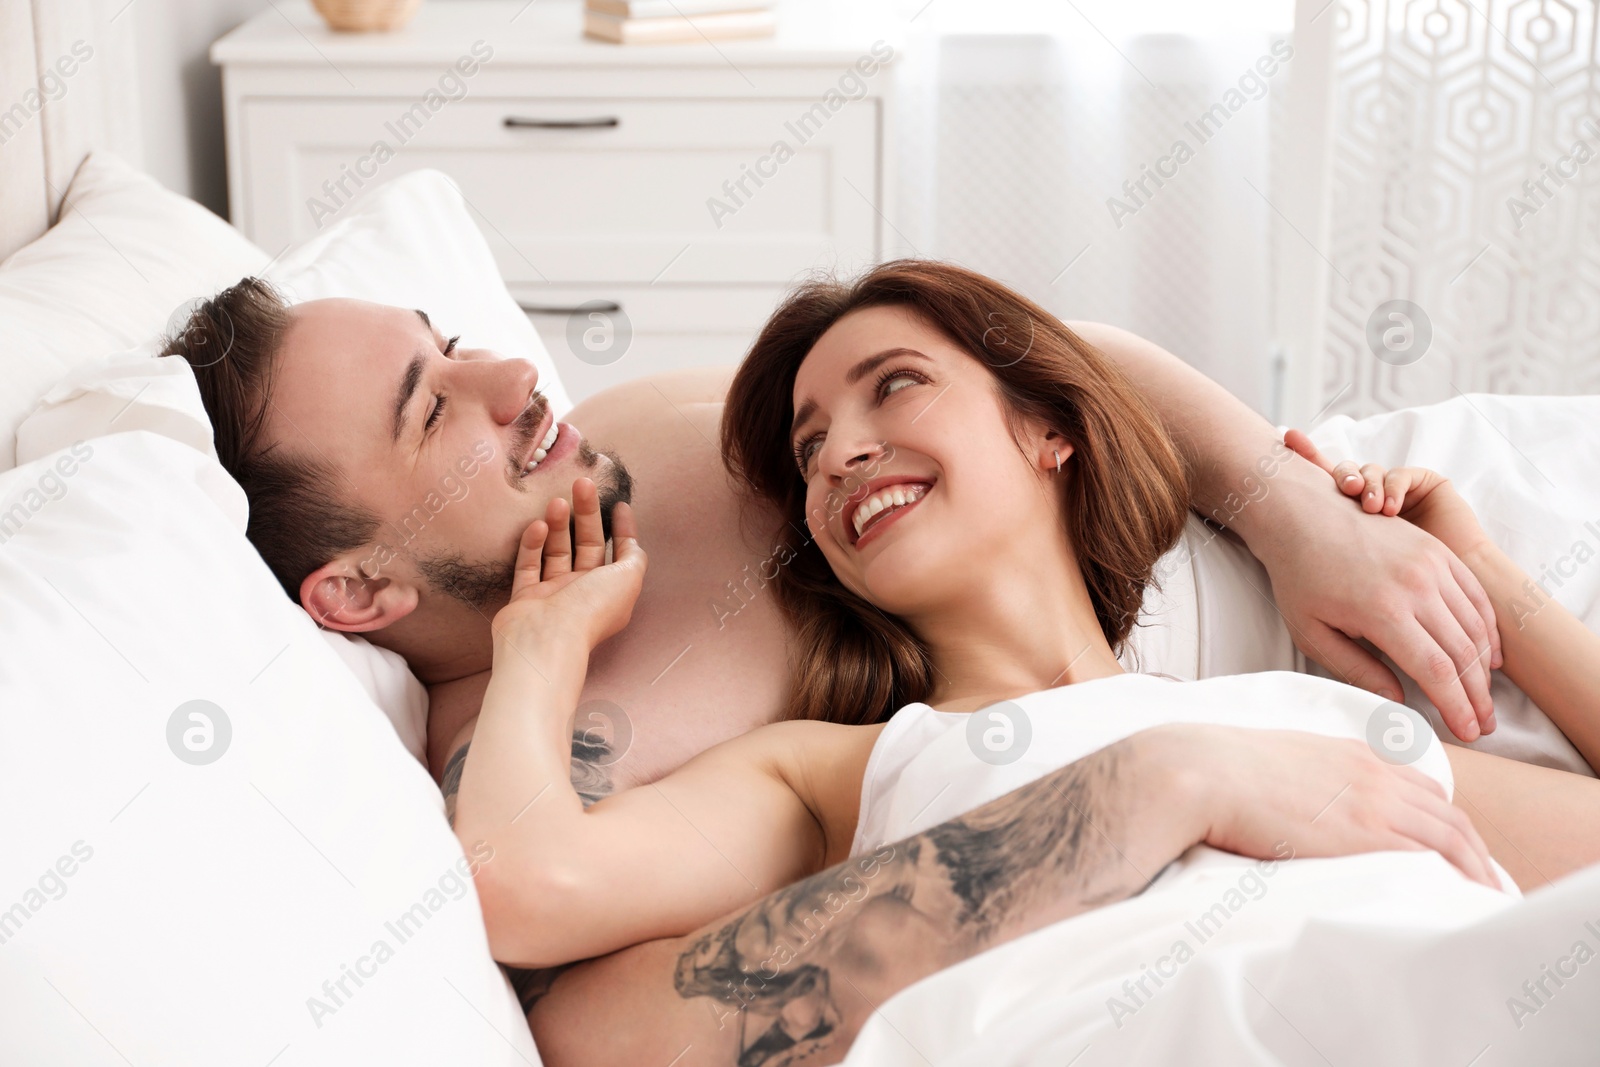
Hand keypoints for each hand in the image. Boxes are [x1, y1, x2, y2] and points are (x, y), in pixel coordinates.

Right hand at [492, 478, 646, 653]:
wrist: (546, 641)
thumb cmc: (591, 609)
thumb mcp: (628, 579)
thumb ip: (633, 557)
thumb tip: (634, 543)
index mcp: (611, 591)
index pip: (619, 553)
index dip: (622, 528)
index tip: (618, 503)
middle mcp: (584, 592)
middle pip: (587, 545)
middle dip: (586, 513)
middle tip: (581, 483)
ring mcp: (553, 594)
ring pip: (557, 551)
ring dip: (558, 525)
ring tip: (557, 501)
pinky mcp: (524, 597)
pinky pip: (529, 564)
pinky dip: (533, 544)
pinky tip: (538, 525)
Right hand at [1168, 724, 1500, 889]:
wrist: (1202, 771)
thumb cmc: (1221, 770)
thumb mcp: (1278, 759)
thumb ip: (1308, 774)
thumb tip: (1299, 800)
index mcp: (1352, 754)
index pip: (1421, 787)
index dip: (1444, 818)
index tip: (1450, 844)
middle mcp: (1372, 773)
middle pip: (1448, 813)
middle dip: (1472, 847)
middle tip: (1480, 876)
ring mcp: (1372, 801)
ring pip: (1450, 836)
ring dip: (1474, 867)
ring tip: (1482, 895)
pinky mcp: (1362, 833)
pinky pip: (1428, 857)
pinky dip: (1451, 877)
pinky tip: (1456, 897)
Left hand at [1248, 436, 1500, 742]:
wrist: (1302, 514)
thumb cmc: (1299, 577)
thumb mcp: (1312, 633)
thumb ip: (1357, 670)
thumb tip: (1398, 702)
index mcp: (1383, 612)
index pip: (1436, 671)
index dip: (1457, 706)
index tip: (1468, 732)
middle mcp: (1416, 587)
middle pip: (1463, 653)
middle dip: (1478, 696)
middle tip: (1484, 726)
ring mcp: (1432, 565)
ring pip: (1475, 625)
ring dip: (1485, 667)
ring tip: (1484, 697)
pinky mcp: (1437, 551)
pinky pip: (1475, 594)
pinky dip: (1487, 628)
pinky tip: (1487, 654)